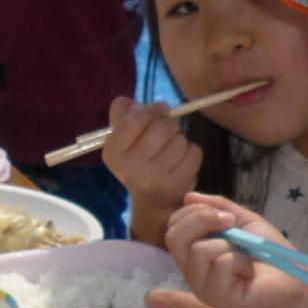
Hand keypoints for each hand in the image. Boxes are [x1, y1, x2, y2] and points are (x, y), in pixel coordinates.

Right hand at [100, 96, 201, 212]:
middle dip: (168, 124)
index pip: (134, 120)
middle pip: (161, 127)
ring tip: (171, 150)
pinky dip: (192, 151)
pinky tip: (182, 160)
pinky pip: (195, 153)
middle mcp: (130, 169)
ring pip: (180, 140)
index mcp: (113, 154)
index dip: (150, 111)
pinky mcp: (177, 185)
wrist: (152, 201)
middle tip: (165, 134)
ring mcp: (155, 179)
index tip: (157, 112)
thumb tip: (161, 106)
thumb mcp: (122, 137)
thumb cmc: (137, 160)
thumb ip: (127, 112)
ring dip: (179, 140)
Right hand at [163, 192, 307, 307]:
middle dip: (201, 220)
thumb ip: (218, 208)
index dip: (191, 213)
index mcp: (196, 255)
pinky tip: (250, 273)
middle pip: (173, 238)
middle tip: (231, 222)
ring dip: (229, 245)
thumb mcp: (244, 223)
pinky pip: (220, 264)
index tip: (223, 213)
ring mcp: (202, 286)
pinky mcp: (216, 297)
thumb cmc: (271, 255)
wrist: (296, 282)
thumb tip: (188, 196)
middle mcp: (193, 272)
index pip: (173, 229)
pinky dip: (240, 261)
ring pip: (199, 250)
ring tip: (246, 257)